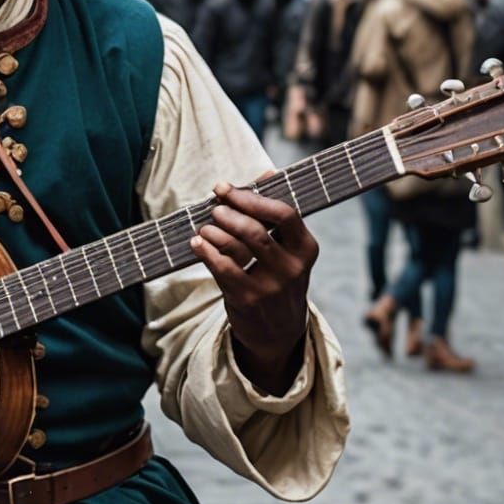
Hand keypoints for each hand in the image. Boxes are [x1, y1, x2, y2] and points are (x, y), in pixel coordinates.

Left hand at [191, 182, 318, 395]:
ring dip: (215, 231)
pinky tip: (197, 242)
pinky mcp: (247, 300)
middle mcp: (292, 268)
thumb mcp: (288, 250)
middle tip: (214, 207)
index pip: (284, 213)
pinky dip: (206, 251)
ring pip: (236, 248)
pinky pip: (222, 269)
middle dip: (229, 213)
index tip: (226, 187)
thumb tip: (267, 172)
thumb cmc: (279, 278)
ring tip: (205, 226)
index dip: (252, 197)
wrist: (279, 332)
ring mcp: (270, 286)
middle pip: (256, 230)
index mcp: (306, 249)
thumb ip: (276, 213)